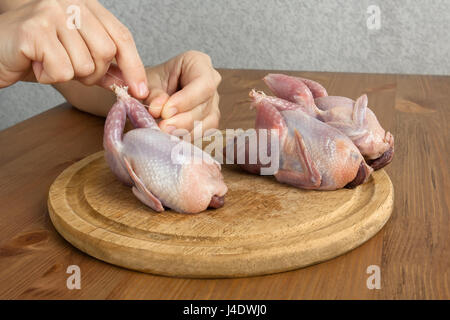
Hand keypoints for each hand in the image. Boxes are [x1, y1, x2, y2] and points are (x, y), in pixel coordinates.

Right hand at [0, 0, 147, 98]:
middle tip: (68, 69)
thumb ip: (103, 67)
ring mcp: (52, 13)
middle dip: (92, 74)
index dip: (134, 66)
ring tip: (47, 62)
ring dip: (67, 75)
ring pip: (84, 65)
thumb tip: (131, 84)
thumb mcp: (76, 57)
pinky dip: (49, 77)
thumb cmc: (37, 53)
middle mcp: (72, 4)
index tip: (140, 91)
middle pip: (106, 53)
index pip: (121, 37)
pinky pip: (62, 70)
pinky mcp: (35, 30)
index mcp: (87, 7)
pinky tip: (35, 64)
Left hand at [142, 51, 221, 135]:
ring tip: (164, 134)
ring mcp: (213, 101)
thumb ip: (153, 94)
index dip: (186, 100)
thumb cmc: (152, 82)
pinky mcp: (210, 119)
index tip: (165, 112)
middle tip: (162, 127)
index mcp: (198, 63)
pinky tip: (172, 138)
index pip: (203, 83)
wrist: (154, 92)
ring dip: (185, 131)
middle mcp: (211, 81)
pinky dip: (188, 136)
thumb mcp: (147, 83)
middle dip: (183, 120)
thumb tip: (158, 109)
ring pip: (208, 121)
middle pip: (205, 105)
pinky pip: (205, 131)